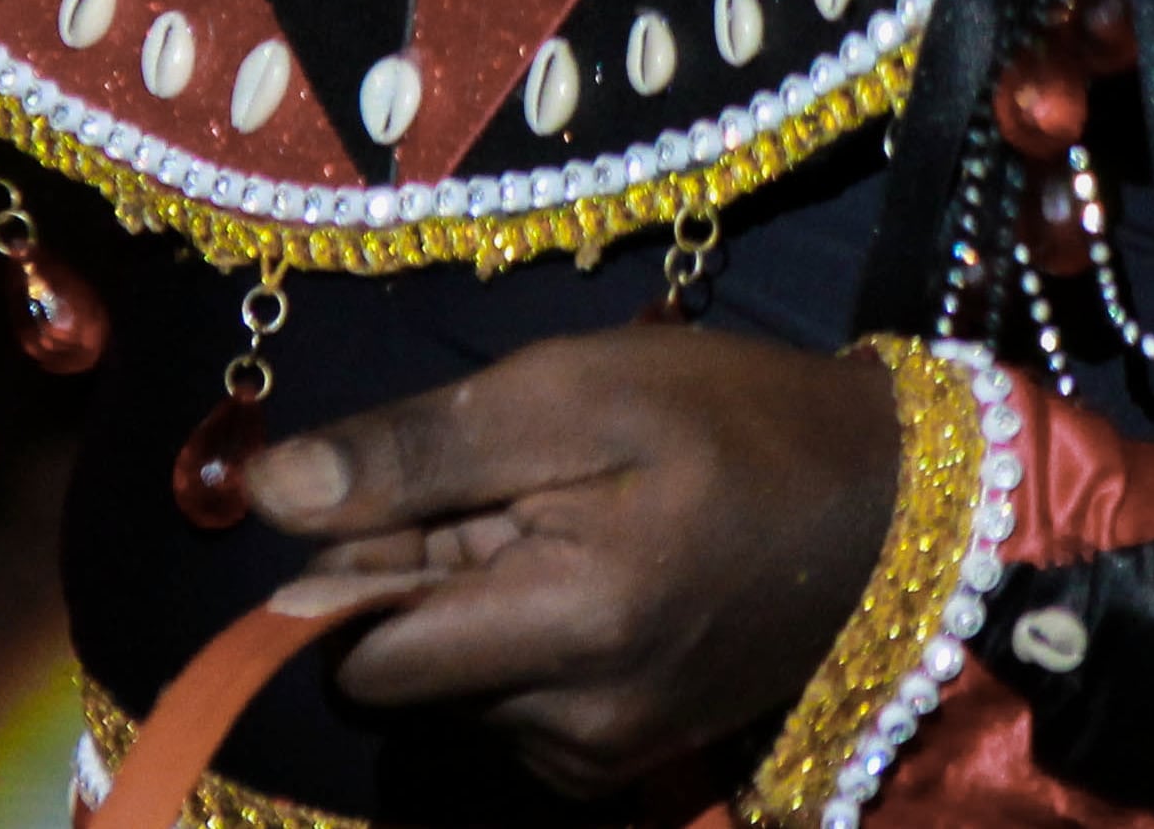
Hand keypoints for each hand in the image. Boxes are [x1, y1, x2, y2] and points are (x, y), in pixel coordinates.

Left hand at [250, 325, 898, 799]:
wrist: (887, 505)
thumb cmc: (729, 421)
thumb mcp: (570, 390)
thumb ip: (415, 453)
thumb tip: (266, 497)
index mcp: (563, 630)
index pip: (358, 657)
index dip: (354, 574)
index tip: (419, 499)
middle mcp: (576, 732)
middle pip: (401, 681)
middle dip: (419, 590)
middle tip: (509, 497)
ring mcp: (605, 759)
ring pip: (456, 695)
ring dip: (473, 614)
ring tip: (568, 529)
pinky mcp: (627, 763)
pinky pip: (514, 713)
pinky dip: (523, 647)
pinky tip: (596, 578)